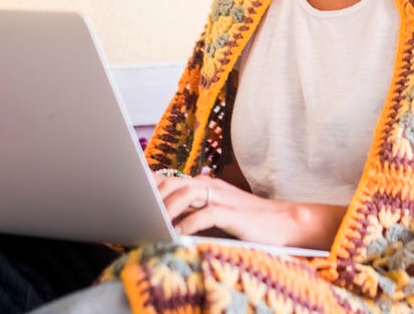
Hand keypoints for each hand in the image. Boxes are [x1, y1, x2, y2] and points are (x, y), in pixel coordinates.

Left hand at [153, 173, 345, 249]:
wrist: (285, 224)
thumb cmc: (249, 224)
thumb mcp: (216, 215)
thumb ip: (193, 213)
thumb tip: (165, 222)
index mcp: (206, 185)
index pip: (171, 178)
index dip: (148, 184)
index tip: (128, 191)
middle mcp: (211, 186)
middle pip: (173, 182)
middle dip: (152, 196)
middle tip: (136, 212)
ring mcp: (223, 197)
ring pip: (186, 193)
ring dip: (167, 209)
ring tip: (152, 223)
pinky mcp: (233, 212)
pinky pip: (205, 213)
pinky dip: (188, 224)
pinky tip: (177, 234)